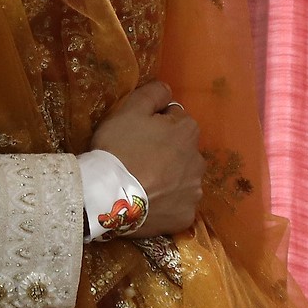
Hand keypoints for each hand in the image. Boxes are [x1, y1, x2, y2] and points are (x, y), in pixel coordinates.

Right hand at [89, 80, 203, 236]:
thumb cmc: (119, 147)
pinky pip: (178, 205)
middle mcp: (199, 160)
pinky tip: (149, 202)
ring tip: (143, 183)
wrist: (108, 195)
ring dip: (170, 178)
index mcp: (188, 131)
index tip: (137, 134)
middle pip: (182, 150)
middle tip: (139, 159)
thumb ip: (154, 93)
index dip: (155, 125)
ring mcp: (194, 192)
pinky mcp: (186, 217)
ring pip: (183, 178)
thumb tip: (168, 91)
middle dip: (167, 152)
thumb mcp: (130, 109)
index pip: (175, 120)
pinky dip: (167, 203)